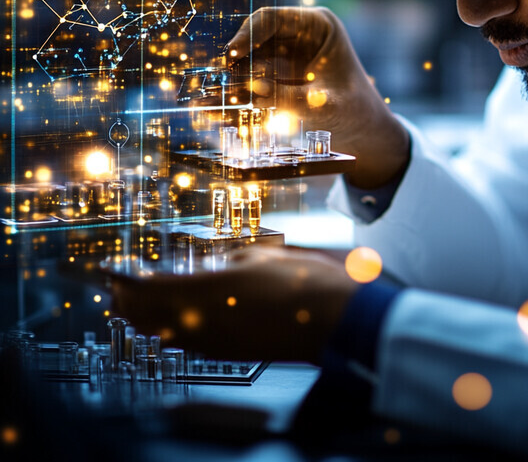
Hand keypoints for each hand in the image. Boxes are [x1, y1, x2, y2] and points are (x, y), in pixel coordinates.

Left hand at [109, 245, 358, 364]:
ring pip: (166, 334)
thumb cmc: (301, 282)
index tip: (114, 274)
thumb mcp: (260, 257)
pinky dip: (171, 333)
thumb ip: (230, 260)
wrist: (330, 319)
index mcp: (209, 290)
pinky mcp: (231, 352)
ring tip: (134, 310)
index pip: (151, 288)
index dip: (128, 281)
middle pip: (150, 316)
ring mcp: (217, 341)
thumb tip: (216, 262)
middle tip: (116, 292)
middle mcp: (205, 320)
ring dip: (146, 321)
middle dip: (128, 304)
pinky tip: (171, 328)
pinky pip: (189, 344)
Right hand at [226, 7, 409, 188]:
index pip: (271, 19)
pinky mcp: (277, 80)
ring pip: (247, 64)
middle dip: (235, 64)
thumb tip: (254, 90)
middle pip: (254, 41)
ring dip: (230, 83)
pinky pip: (249, 84)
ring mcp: (285, 58)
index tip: (231, 55)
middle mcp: (297, 36)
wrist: (363, 133)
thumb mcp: (327, 104)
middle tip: (217, 84)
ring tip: (210, 103)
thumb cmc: (354, 111)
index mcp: (317, 26)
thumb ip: (293, 97)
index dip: (247, 35)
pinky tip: (218, 112)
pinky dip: (236, 97)